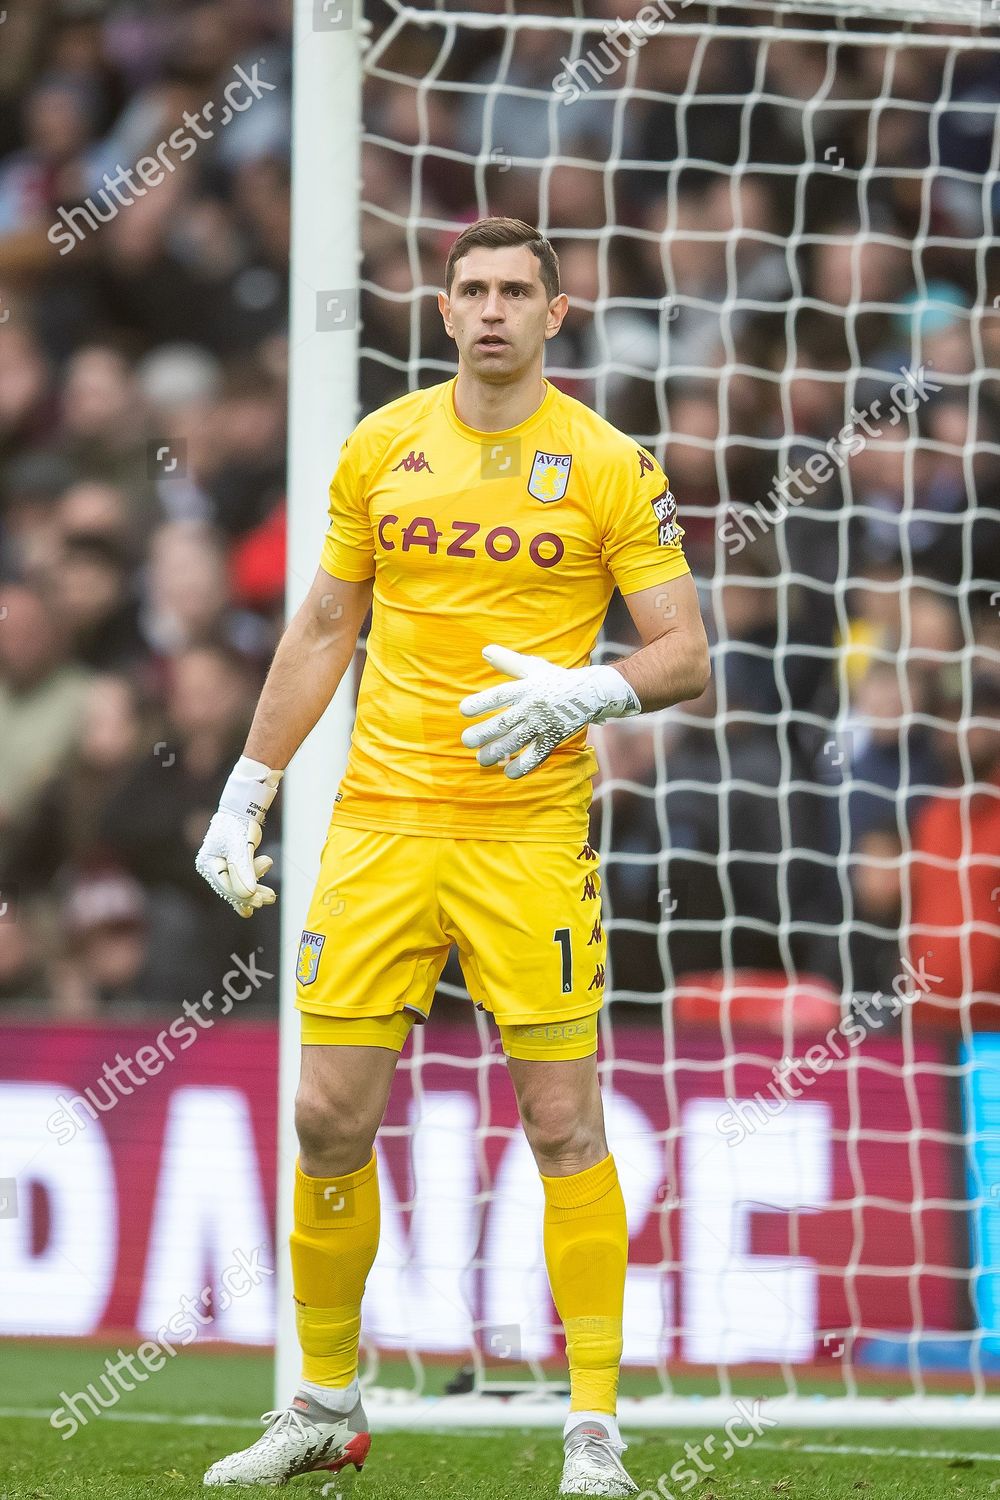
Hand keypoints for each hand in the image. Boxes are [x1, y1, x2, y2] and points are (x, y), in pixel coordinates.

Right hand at [195, 756, 283, 917]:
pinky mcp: (232, 864)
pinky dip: (253, 885)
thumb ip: (244, 870)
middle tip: (268, 900)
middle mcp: (211, 866)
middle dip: (250, 895)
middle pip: (231, 887)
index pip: (225, 885)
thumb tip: (249, 895)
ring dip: (255, 889)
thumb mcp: (241, 847)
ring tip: (271, 895)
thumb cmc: (239, 825)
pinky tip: (262, 894)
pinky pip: (241, 880)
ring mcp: (221, 866)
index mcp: (207, 862)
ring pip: (238, 885)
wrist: (242, 809)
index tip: (258, 901)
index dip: (242, 895)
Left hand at [459, 644, 640, 779]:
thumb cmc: (555, 679)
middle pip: (505, 721)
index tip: (464, 710)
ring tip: (482, 759)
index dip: (482, 703)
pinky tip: (509, 773)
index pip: (500, 695)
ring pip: (518, 740)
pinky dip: (524, 765)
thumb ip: (508, 662)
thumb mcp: (533, 667)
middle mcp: (533, 706)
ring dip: (498, 752)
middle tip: (466, 741)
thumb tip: (484, 651)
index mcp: (526, 687)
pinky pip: (538, 754)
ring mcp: (544, 723)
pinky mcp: (554, 738)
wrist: (591, 692)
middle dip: (484, 732)